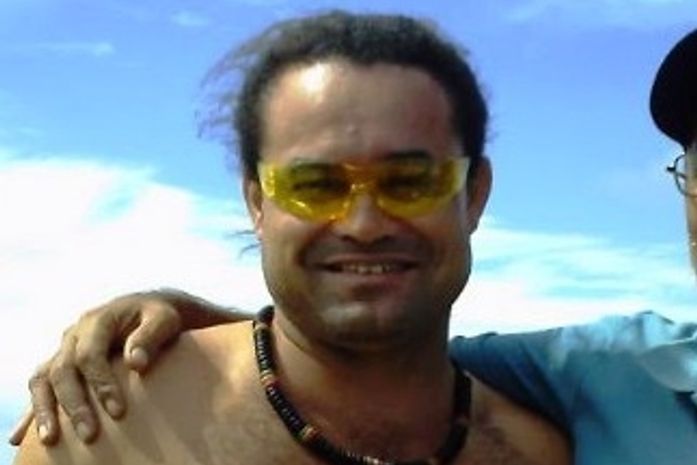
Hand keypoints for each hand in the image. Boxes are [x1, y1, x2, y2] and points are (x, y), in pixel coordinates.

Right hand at [9, 292, 183, 445]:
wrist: (148, 310)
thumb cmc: (159, 317)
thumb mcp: (164, 319)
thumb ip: (150, 336)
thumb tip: (136, 364)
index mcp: (97, 320)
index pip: (90, 355)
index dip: (101, 384)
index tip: (118, 412)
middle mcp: (74, 335)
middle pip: (63, 370)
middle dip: (74, 405)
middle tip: (90, 435)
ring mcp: (64, 350)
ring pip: (43, 379)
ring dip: (44, 410)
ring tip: (50, 439)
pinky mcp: (61, 365)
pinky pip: (40, 387)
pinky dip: (33, 410)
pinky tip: (24, 437)